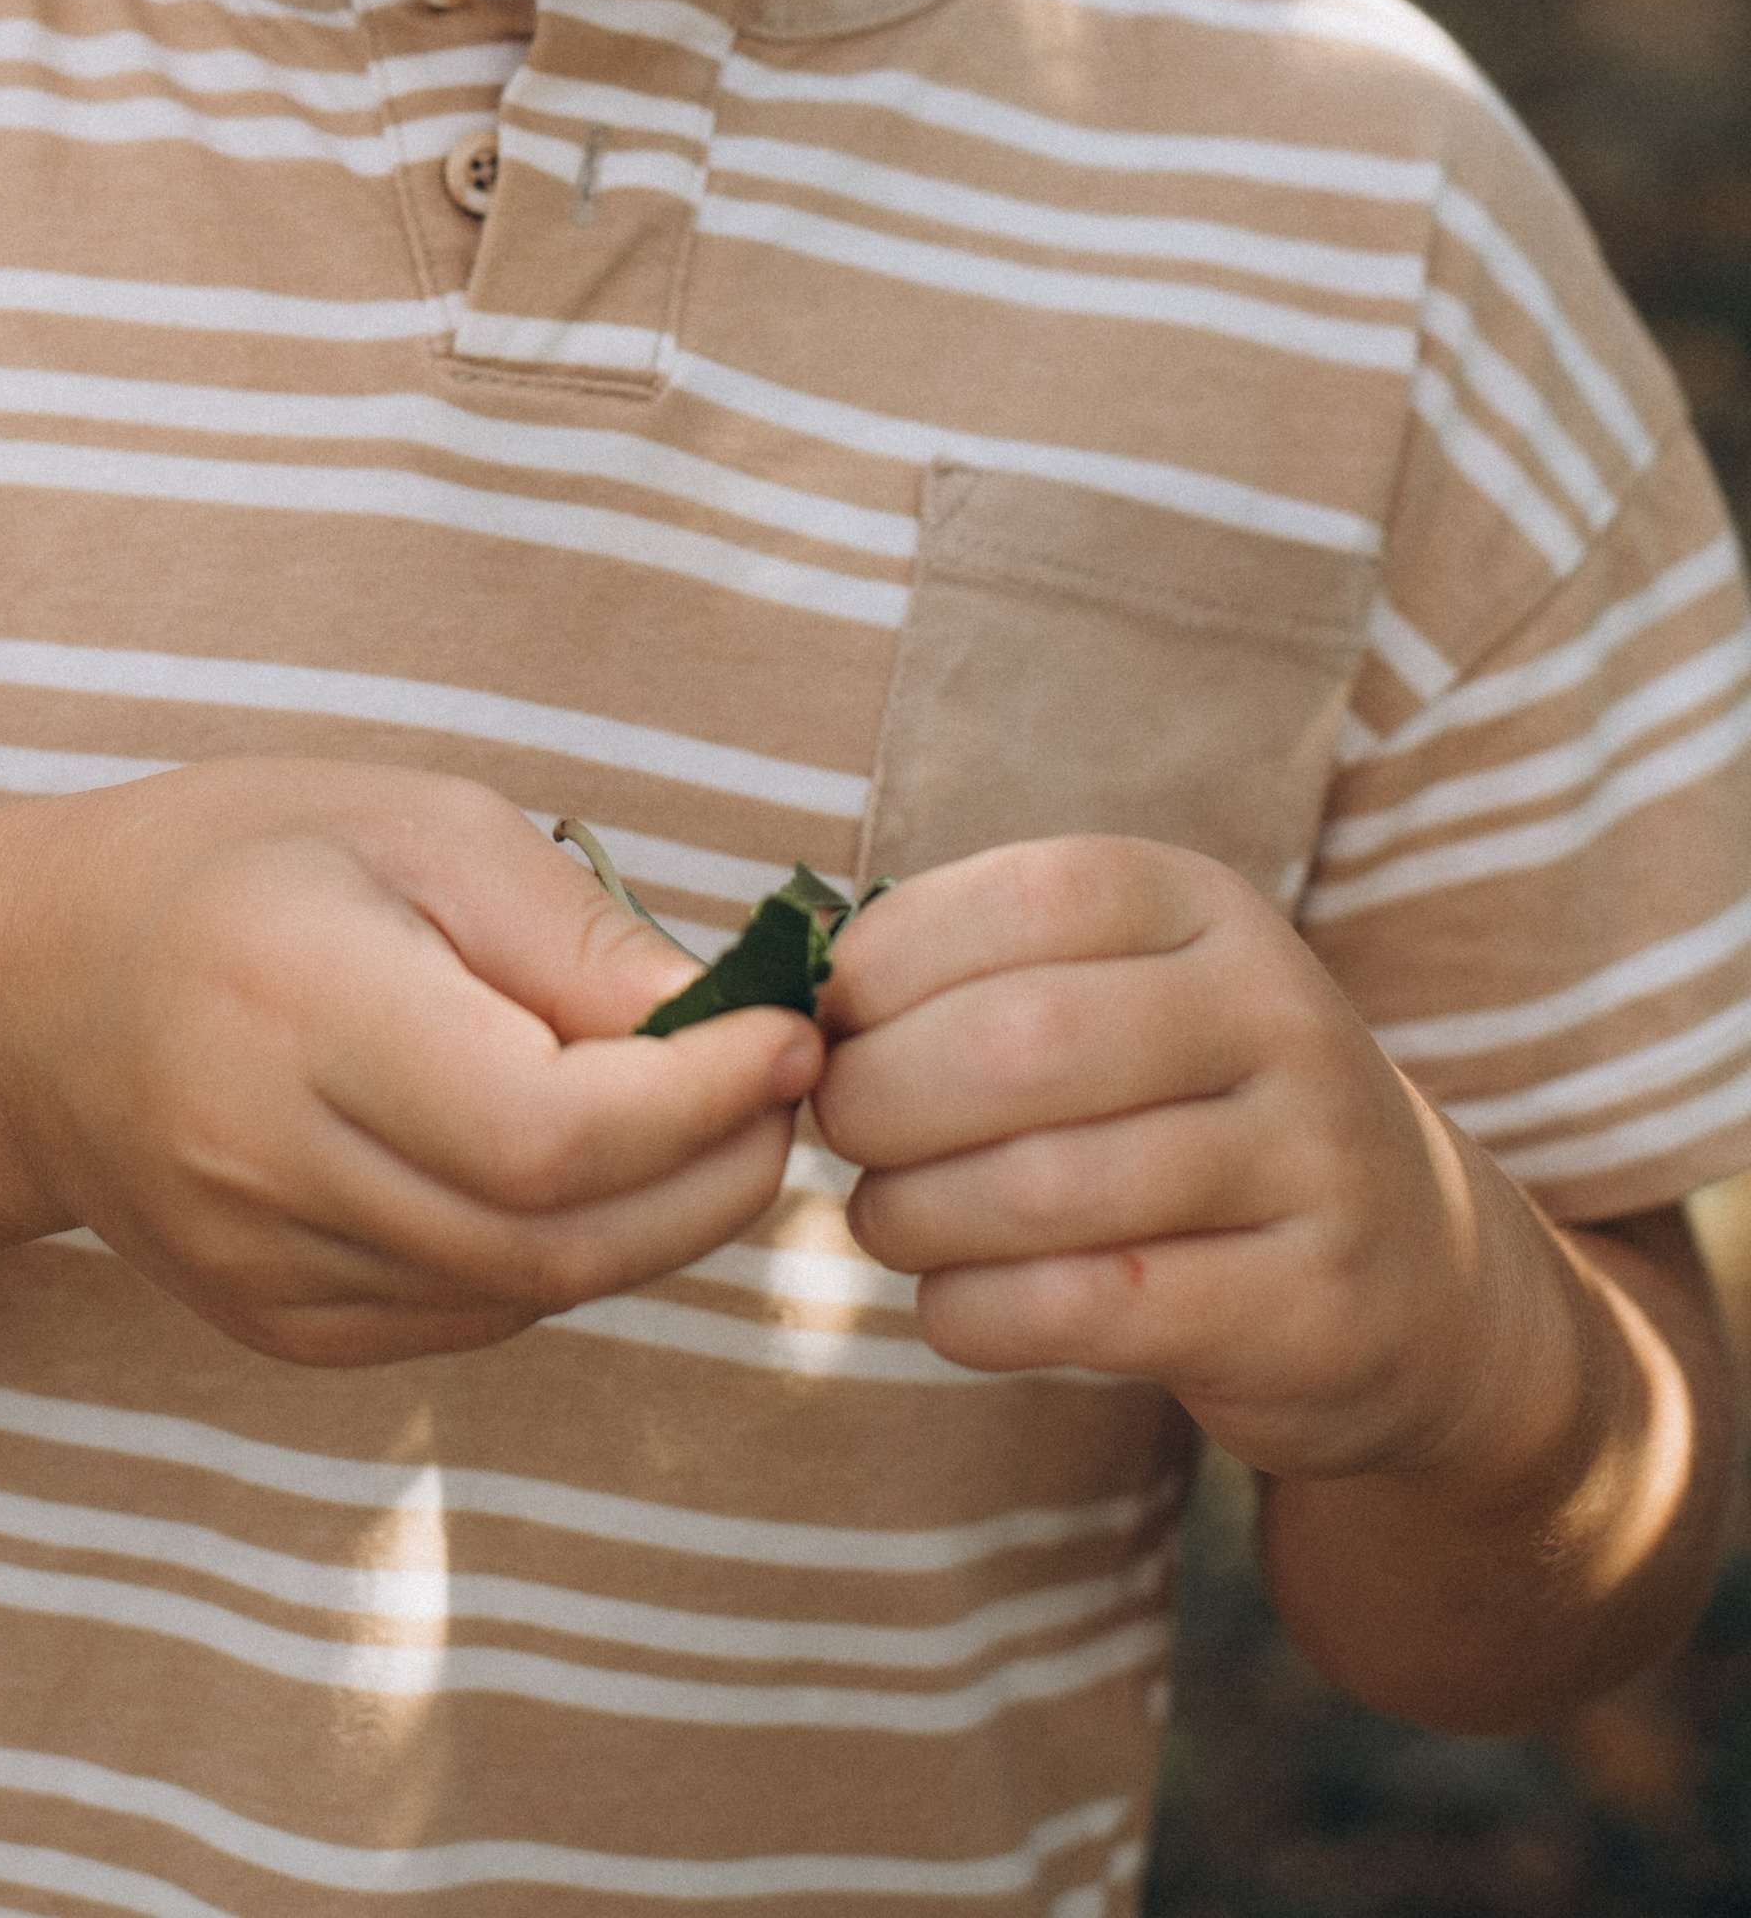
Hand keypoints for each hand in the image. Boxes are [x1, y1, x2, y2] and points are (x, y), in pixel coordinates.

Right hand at [0, 760, 820, 1367]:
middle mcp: (267, 1168)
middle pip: (554, 1239)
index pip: (544, 1131)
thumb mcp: (418, 827)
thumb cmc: (246, 867)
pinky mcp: (282, 1332)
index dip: (699, 1104)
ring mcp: (266, 1275)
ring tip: (701, 1114)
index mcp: (298, 1012)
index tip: (788, 1034)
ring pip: (529, 1294)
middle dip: (711, 1173)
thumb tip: (738, 1030)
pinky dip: (562, 1252)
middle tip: (779, 1088)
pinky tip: (575, 1165)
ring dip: (656, 1220)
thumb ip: (575, 938)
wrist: (36, 997)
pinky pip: (474, 1318)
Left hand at [813, 834, 1531, 1479]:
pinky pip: (1091, 1309)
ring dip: (915, 1214)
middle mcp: (1275, 1014)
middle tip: (840, 1132)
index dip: (889, 961)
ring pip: (1046, 1186)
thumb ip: (980, 976)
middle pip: (1021, 1043)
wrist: (1418, 1276)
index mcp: (1207, 910)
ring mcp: (1310, 1162)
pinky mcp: (1310, 1308)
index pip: (1026, 898)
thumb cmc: (1195, 1112)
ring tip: (886, 1219)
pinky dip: (978, 1314)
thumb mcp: (1124, 997)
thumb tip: (793, 995)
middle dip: (882, 1096)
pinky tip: (954, 1305)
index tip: (828, 1022)